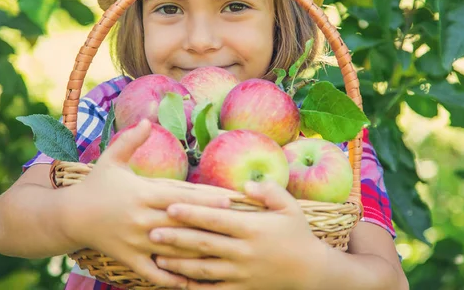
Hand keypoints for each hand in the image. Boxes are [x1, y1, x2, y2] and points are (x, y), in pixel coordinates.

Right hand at [63, 119, 230, 288]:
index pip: (180, 197)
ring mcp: (136, 242)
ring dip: (199, 253)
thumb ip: (131, 141)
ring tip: (226, 254)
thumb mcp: (112, 160)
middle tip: (238, 226)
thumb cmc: (96, 185)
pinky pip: (154, 273)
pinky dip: (172, 279)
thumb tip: (147, 119)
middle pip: (183, 223)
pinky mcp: (130, 259)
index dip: (205, 199)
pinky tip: (192, 282)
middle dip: (211, 225)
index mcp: (142, 194)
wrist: (70, 216)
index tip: (230, 200)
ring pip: (174, 250)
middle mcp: (142, 219)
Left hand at [149, 180, 327, 289]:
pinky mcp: (242, 289)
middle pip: (204, 244)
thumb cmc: (298, 234)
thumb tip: (246, 184)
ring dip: (179, 264)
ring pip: (204, 269)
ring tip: (157, 257)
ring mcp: (241, 273)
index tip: (170, 208)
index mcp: (252, 228)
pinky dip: (194, 288)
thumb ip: (269, 191)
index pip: (216, 219)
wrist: (311, 271)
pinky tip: (177, 282)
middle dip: (176, 238)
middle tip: (152, 233)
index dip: (192, 213)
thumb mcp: (290, 207)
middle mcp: (244, 251)